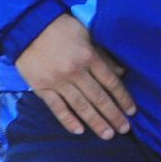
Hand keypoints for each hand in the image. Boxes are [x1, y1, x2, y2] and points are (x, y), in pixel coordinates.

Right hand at [14, 13, 134, 139]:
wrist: (28, 27)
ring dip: (95, 122)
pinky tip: (79, 131)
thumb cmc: (62, 28)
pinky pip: (57, 108)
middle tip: (124, 129)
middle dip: (113, 115)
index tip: (132, 111)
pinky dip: (68, 120)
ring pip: (80, 106)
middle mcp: (75, 71)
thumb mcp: (88, 35)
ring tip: (107, 135)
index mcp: (88, 56)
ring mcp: (57, 82)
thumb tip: (121, 73)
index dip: (123, 98)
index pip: (111, 82)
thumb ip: (103, 55)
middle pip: (98, 97)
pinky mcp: (41, 88)